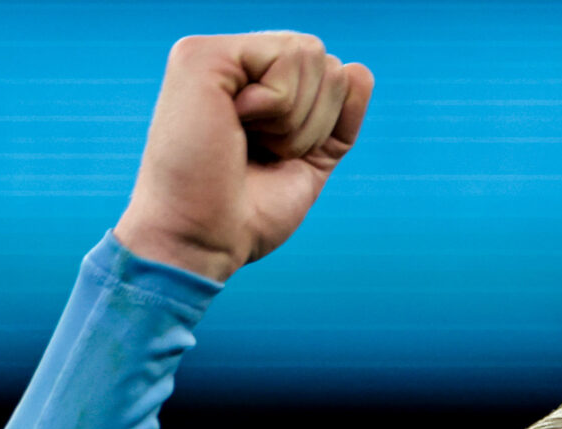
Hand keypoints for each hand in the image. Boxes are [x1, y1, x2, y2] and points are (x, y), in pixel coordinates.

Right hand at [112, 32, 372, 281]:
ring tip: (248, 142)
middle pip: (324, 61)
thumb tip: (359, 69)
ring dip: (295, 119)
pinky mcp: (203, 55)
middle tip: (262, 153)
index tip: (275, 159)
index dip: (322, 126)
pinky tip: (236, 122)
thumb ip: (335, 118)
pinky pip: (289, 57)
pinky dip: (281, 105)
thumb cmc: (245, 216)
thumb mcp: (308, 162)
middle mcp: (233, 65)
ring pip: (311, 54)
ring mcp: (216, 56)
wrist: (202, 241)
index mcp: (253, 88)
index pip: (327, 75)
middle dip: (312, 121)